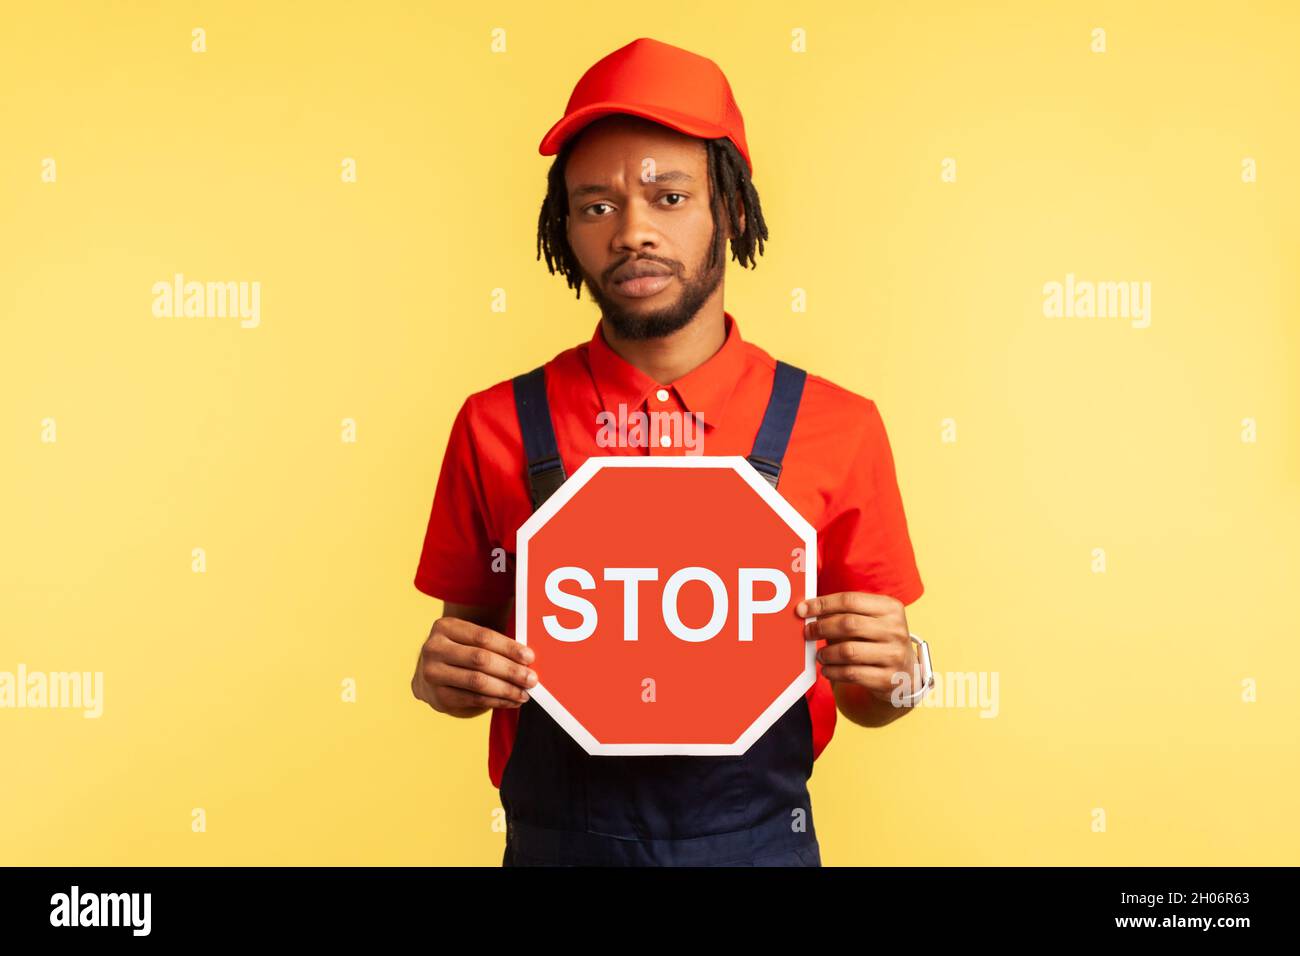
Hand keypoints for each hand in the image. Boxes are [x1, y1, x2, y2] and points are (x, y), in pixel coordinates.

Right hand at [412, 616, 537, 715]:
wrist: (430, 674)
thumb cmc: (460, 652)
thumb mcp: (468, 639)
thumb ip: (493, 644)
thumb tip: (527, 659)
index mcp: (445, 627)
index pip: (483, 636)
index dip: (509, 647)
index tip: (530, 657)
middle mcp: (435, 648)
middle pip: (480, 659)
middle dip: (510, 670)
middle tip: (531, 679)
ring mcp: (432, 673)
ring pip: (477, 682)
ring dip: (506, 689)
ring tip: (524, 693)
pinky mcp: (437, 696)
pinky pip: (473, 699)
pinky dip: (496, 701)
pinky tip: (511, 701)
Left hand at [797, 592, 920, 703]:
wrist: (906, 672)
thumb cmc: (880, 640)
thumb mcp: (872, 620)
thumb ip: (846, 613)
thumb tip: (809, 611)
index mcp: (891, 608)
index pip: (850, 600)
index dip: (822, 604)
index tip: (803, 609)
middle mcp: (895, 630)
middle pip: (848, 624)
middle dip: (821, 628)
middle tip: (808, 632)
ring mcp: (894, 655)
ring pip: (848, 651)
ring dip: (826, 653)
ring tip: (820, 655)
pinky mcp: (888, 678)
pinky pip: (851, 673)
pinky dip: (833, 671)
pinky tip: (827, 670)